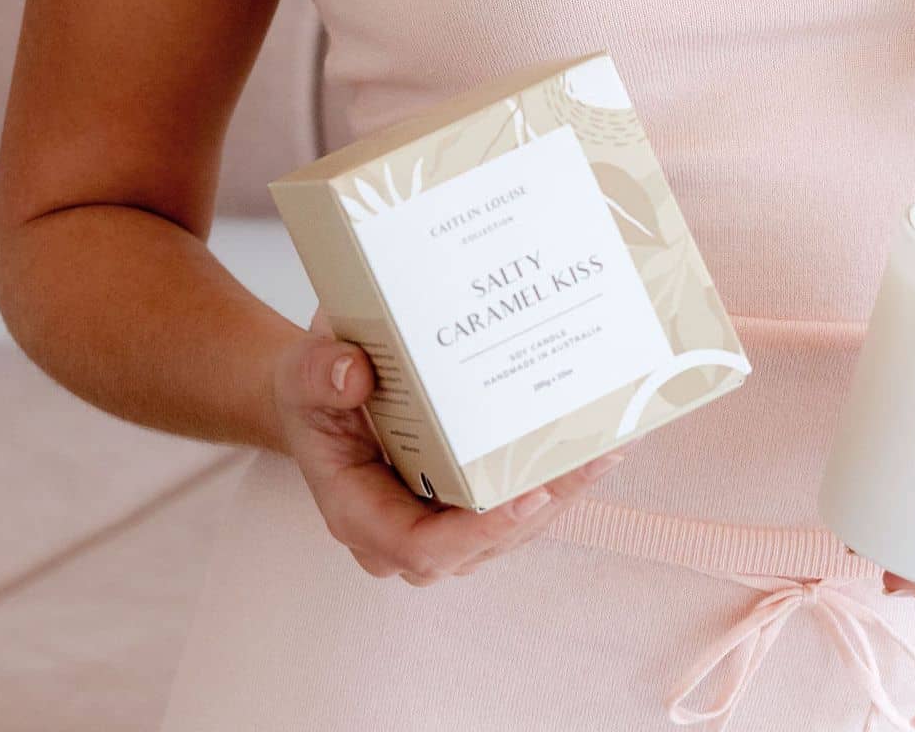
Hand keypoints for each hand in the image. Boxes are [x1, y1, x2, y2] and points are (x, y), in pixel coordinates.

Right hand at [270, 306, 627, 585]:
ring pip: (510, 527)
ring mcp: (438, 520)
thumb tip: (355, 375)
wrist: (325, 388)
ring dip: (563, 492)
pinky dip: (557, 475)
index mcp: (357, 511)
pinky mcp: (466, 501)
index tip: (528, 495)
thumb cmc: (315, 386)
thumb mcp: (303, 369)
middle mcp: (401, 530)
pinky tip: (598, 437)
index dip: (478, 531)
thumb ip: (320, 373)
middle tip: (593, 456)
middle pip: (481, 544)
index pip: (421, 546)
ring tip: (611, 443)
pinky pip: (517, 501)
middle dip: (542, 505)